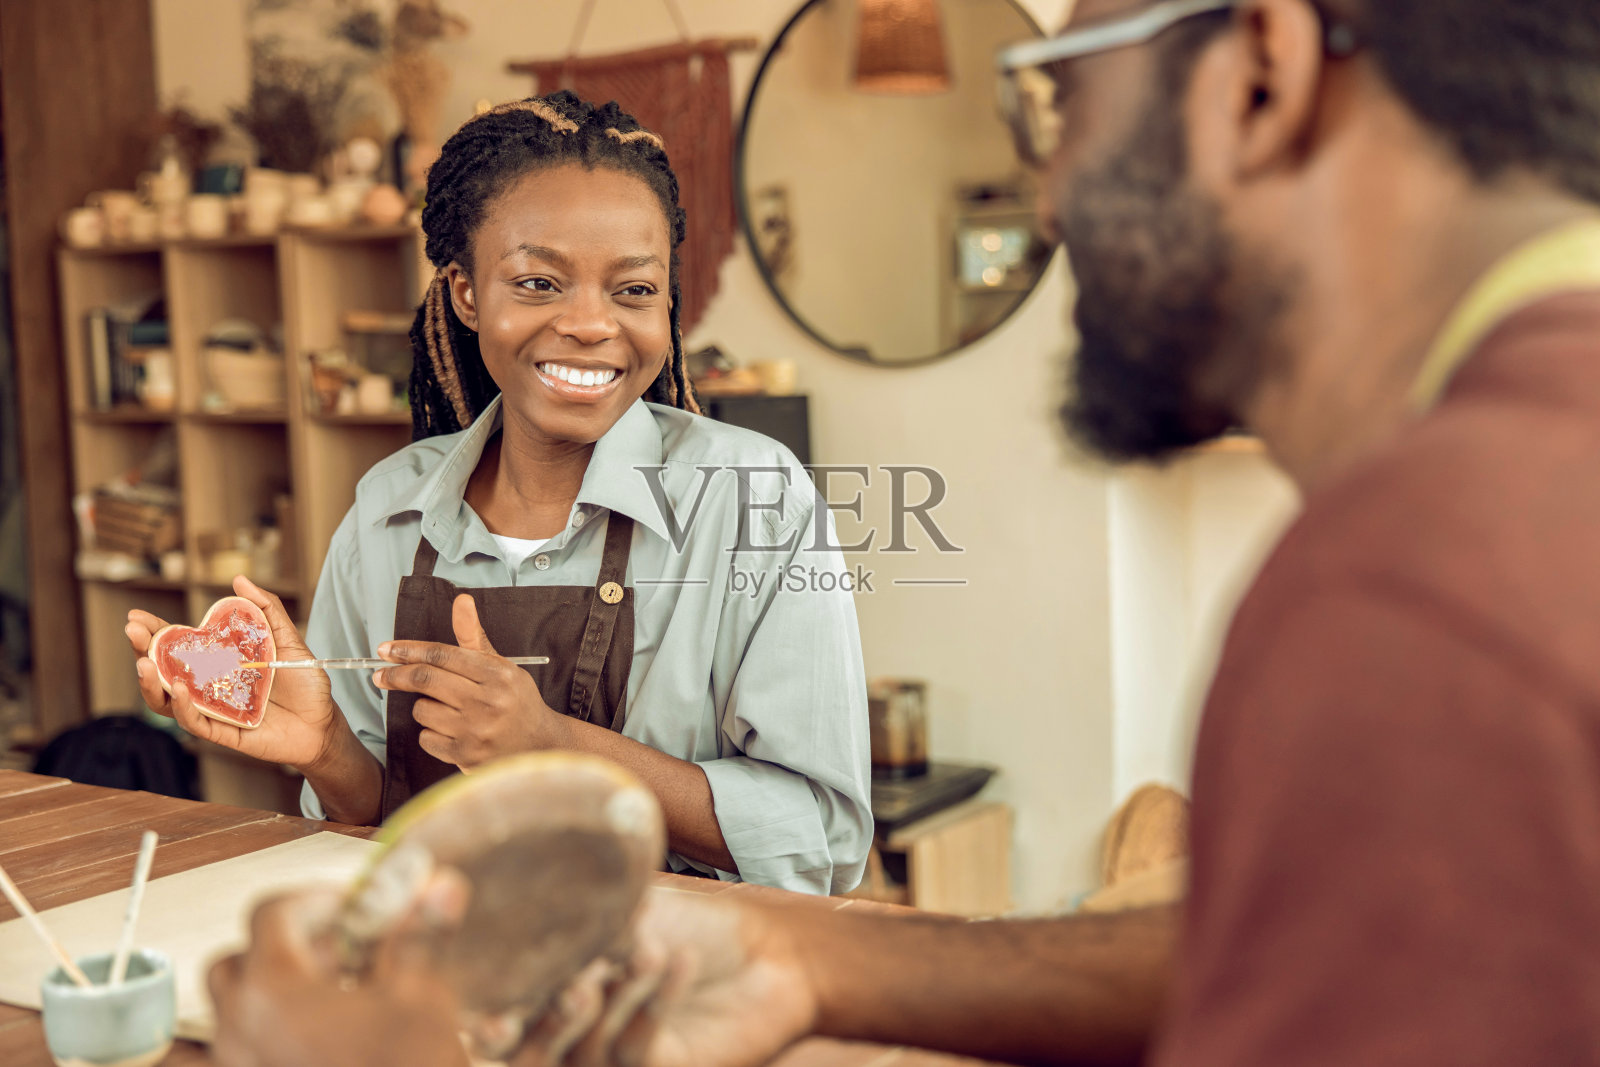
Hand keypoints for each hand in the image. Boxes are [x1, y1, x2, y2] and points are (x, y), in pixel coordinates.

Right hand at [126, 575, 341, 770]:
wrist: (324, 721)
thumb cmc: (304, 682)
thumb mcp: (286, 640)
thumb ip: (266, 610)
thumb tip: (239, 580)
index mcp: (217, 663)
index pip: (177, 647)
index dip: (155, 632)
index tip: (135, 616)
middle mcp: (208, 687)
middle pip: (164, 671)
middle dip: (143, 650)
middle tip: (132, 631)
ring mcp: (213, 711)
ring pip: (169, 701)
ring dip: (153, 683)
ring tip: (145, 662)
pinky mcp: (224, 733)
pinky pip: (196, 724)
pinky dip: (184, 708)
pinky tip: (179, 689)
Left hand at [209, 876, 471, 1066]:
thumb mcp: (422, 998)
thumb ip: (419, 935)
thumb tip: (437, 888)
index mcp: (274, 990)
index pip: (273, 914)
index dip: (315, 900)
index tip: (351, 905)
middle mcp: (239, 1029)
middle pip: (239, 960)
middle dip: (286, 945)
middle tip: (341, 950)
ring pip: (232, 1009)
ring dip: (272, 989)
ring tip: (331, 996)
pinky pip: (236, 1052)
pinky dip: (263, 1036)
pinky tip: (318, 1040)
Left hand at [374, 593, 564, 768]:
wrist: (539, 745)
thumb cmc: (515, 701)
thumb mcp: (501, 666)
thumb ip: (474, 637)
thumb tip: (461, 600)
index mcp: (497, 673)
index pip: (442, 654)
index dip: (409, 650)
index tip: (386, 649)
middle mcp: (487, 701)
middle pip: (426, 679)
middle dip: (397, 674)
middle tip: (380, 674)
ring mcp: (476, 730)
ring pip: (423, 710)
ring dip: (425, 707)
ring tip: (447, 710)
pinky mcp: (467, 756)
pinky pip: (426, 738)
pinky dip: (431, 733)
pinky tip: (451, 731)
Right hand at [512, 891, 816, 1066]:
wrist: (769, 953)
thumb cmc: (695, 922)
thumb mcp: (632, 906)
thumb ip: (577, 907)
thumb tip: (526, 882)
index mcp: (548, 986)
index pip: (498, 1007)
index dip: (485, 1012)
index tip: (491, 1005)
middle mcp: (569, 1030)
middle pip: (527, 1050)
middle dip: (539, 1026)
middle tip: (572, 989)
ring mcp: (607, 1056)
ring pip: (581, 1049)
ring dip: (609, 1001)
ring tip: (641, 954)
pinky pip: (634, 1050)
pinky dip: (653, 1002)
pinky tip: (678, 958)